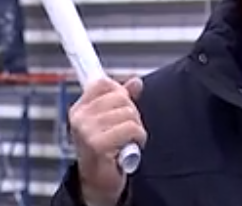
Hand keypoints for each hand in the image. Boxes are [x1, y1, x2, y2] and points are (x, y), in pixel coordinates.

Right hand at [69, 77, 146, 204]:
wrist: (98, 182)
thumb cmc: (105, 150)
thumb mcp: (113, 120)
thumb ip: (123, 98)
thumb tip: (135, 82)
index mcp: (80, 108)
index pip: (103, 84)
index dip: (120, 92)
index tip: (121, 105)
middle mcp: (80, 117)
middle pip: (121, 97)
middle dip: (132, 113)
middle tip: (126, 129)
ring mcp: (86, 130)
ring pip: (129, 113)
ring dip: (136, 128)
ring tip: (127, 139)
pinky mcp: (97, 144)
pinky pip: (131, 128)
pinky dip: (138, 137)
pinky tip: (130, 146)